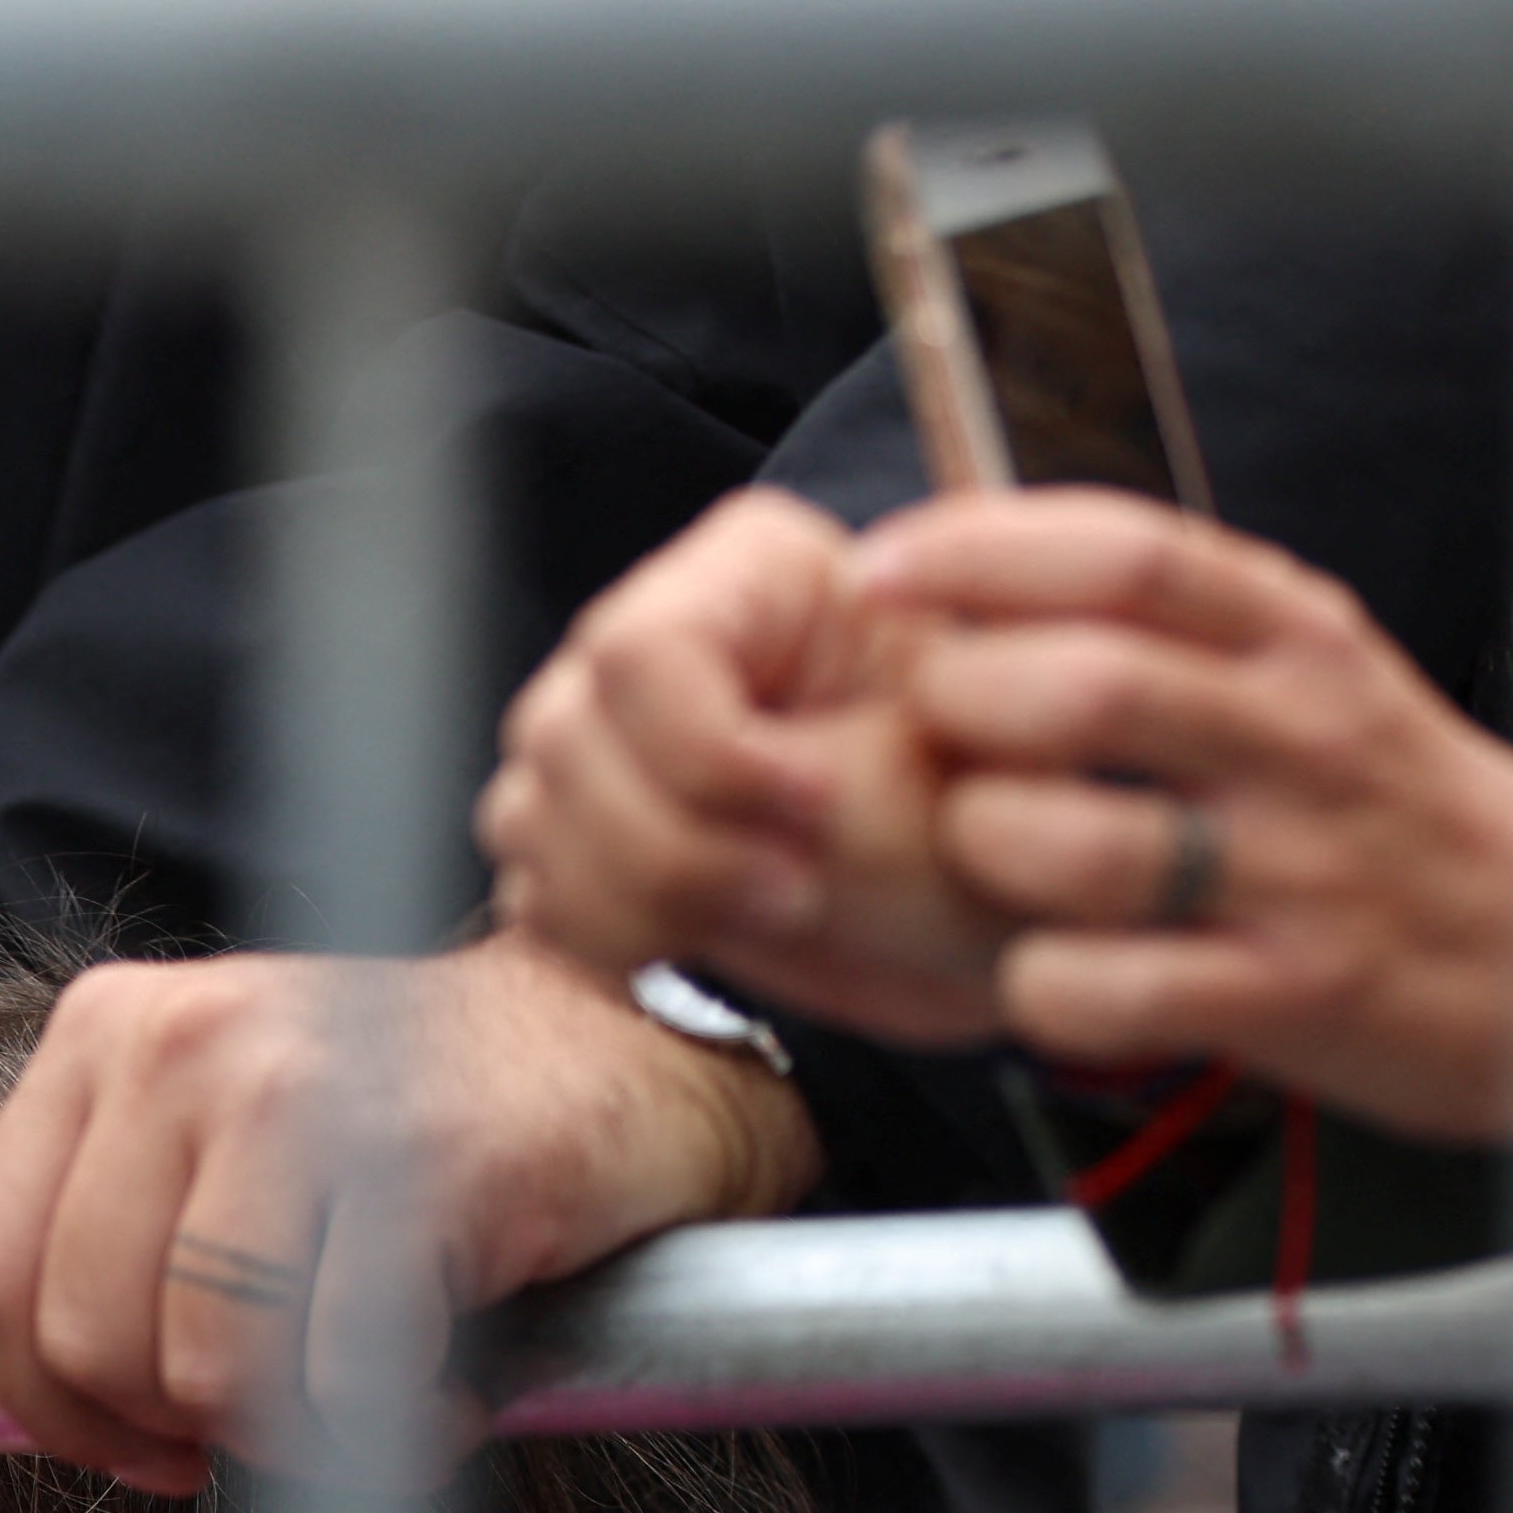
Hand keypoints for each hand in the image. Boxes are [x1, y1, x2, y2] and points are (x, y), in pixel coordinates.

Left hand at [0, 938, 817, 1495]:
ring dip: (295, 1437)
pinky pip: (343, 1380)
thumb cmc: (414, 1130)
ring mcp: (300, 1087)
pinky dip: (397, 1436)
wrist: (622, 1052)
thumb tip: (47, 1413)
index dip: (54, 1408)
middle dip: (178, 1429)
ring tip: (374, 1395)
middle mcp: (181, 1040)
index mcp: (107, 1032)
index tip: (144, 1440)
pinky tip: (446, 1392)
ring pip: (206, 1369)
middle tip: (279, 1416)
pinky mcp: (420, 1162)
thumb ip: (110, 1240)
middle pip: (86, 1341)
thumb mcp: (217, 1144)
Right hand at [478, 487, 1011, 1045]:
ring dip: (643, 899)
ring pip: (534, 813)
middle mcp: (656, 636)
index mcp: (757, 574)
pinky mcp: (582, 832)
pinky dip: (608, 936)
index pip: (645, 651)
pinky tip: (700, 939)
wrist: (969, 927)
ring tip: (769, 915)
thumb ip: (807, 776)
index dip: (711, 754)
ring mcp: (604, 735)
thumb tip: (695, 792)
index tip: (814, 812)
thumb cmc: (977, 832)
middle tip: (798, 893)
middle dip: (677, 847)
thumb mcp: (928, 792)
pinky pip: (535, 888)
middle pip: (572, 734)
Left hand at [866, 490, 1512, 1139]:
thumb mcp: (1317, 674)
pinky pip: (1109, 987)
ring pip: (1076, 840)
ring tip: (991, 858)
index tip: (884, 566)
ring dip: (989, 848)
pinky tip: (1050, 973)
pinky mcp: (1292, 997)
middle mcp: (1299, 737)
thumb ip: (1177, 623)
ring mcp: (1297, 871)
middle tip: (936, 737)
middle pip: (1083, 687)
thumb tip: (986, 575)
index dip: (979, 549)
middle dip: (965, 708)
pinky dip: (1041, 985)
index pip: (1124, 551)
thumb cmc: (1402, 814)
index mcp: (1299, 637)